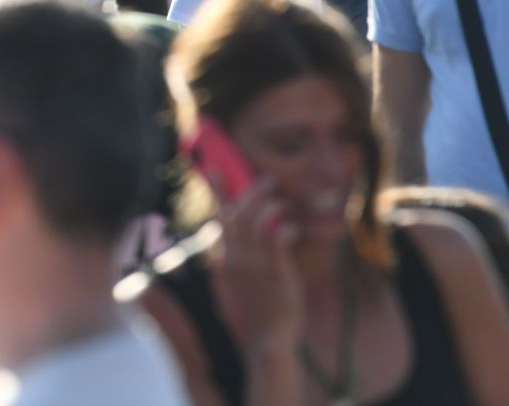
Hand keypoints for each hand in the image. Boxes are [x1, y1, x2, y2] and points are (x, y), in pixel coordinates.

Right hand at [207, 178, 305, 354]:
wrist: (268, 339)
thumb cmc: (256, 311)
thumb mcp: (235, 283)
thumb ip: (228, 260)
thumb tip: (220, 243)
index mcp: (223, 257)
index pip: (217, 217)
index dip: (216, 191)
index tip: (214, 169)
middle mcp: (234, 256)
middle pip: (237, 212)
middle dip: (253, 191)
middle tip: (270, 180)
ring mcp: (253, 263)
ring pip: (256, 220)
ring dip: (271, 204)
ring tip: (284, 200)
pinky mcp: (274, 271)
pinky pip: (278, 238)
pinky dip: (286, 228)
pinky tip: (294, 229)